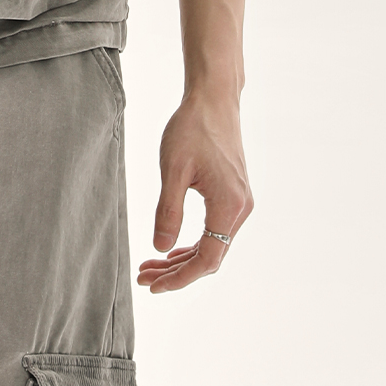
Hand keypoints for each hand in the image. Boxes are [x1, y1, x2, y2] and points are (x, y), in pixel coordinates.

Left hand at [137, 86, 252, 293]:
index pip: (207, 259)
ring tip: (151, 266)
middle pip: (210, 257)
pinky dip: (193, 243)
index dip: (180, 278)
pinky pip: (214, 231)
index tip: (153, 285)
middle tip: (144, 277)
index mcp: (228, 207)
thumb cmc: (192, 129)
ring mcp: (239, 203)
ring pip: (212, 246)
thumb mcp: (173, 170)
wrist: (213, 100)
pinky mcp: (233, 196)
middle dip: (176, 272)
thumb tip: (160, 249)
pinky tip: (171, 248)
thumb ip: (168, 212)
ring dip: (182, 260)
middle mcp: (241, 210)